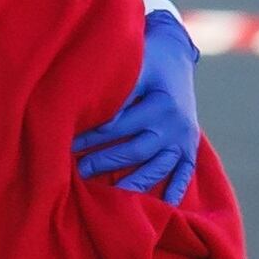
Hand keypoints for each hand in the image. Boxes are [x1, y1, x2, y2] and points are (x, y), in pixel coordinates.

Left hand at [74, 10, 200, 203]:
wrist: (175, 53)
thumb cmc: (146, 58)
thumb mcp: (134, 67)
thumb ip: (118, 93)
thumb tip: (91, 117)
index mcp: (160, 104)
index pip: (118, 126)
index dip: (91, 137)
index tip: (67, 145)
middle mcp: (175, 124)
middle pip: (134, 151)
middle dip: (104, 163)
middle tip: (78, 172)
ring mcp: (184, 137)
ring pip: (157, 168)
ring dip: (132, 183)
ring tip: (109, 196)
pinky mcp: (190, 145)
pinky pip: (184, 172)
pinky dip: (174, 189)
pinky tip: (162, 206)